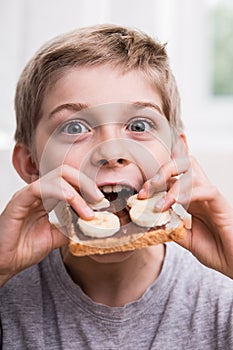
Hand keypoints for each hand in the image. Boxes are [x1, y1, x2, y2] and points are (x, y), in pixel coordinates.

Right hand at [0, 165, 102, 285]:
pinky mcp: (19, 202)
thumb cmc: (24, 249)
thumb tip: (92, 225)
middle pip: (65, 173)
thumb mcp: (56, 237)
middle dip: (85, 183)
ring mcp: (28, 195)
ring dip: (76, 192)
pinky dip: (58, 191)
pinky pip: (39, 188)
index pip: (69, 180)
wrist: (4, 264)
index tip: (101, 202)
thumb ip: (71, 228)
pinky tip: (71, 201)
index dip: (87, 187)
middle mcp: (38, 193)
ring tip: (88, 211)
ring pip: (56, 178)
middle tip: (99, 200)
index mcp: (46, 198)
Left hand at [138, 156, 232, 278]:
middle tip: (145, 191)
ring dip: (169, 184)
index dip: (159, 172)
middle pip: (182, 164)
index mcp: (192, 199)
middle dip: (161, 171)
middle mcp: (200, 192)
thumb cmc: (217, 250)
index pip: (176, 175)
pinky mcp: (220, 203)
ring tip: (157, 204)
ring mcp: (210, 196)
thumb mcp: (186, 239)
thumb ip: (170, 227)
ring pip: (191, 170)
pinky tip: (172, 205)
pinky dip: (186, 194)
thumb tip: (150, 222)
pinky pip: (204, 189)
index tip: (141, 188)